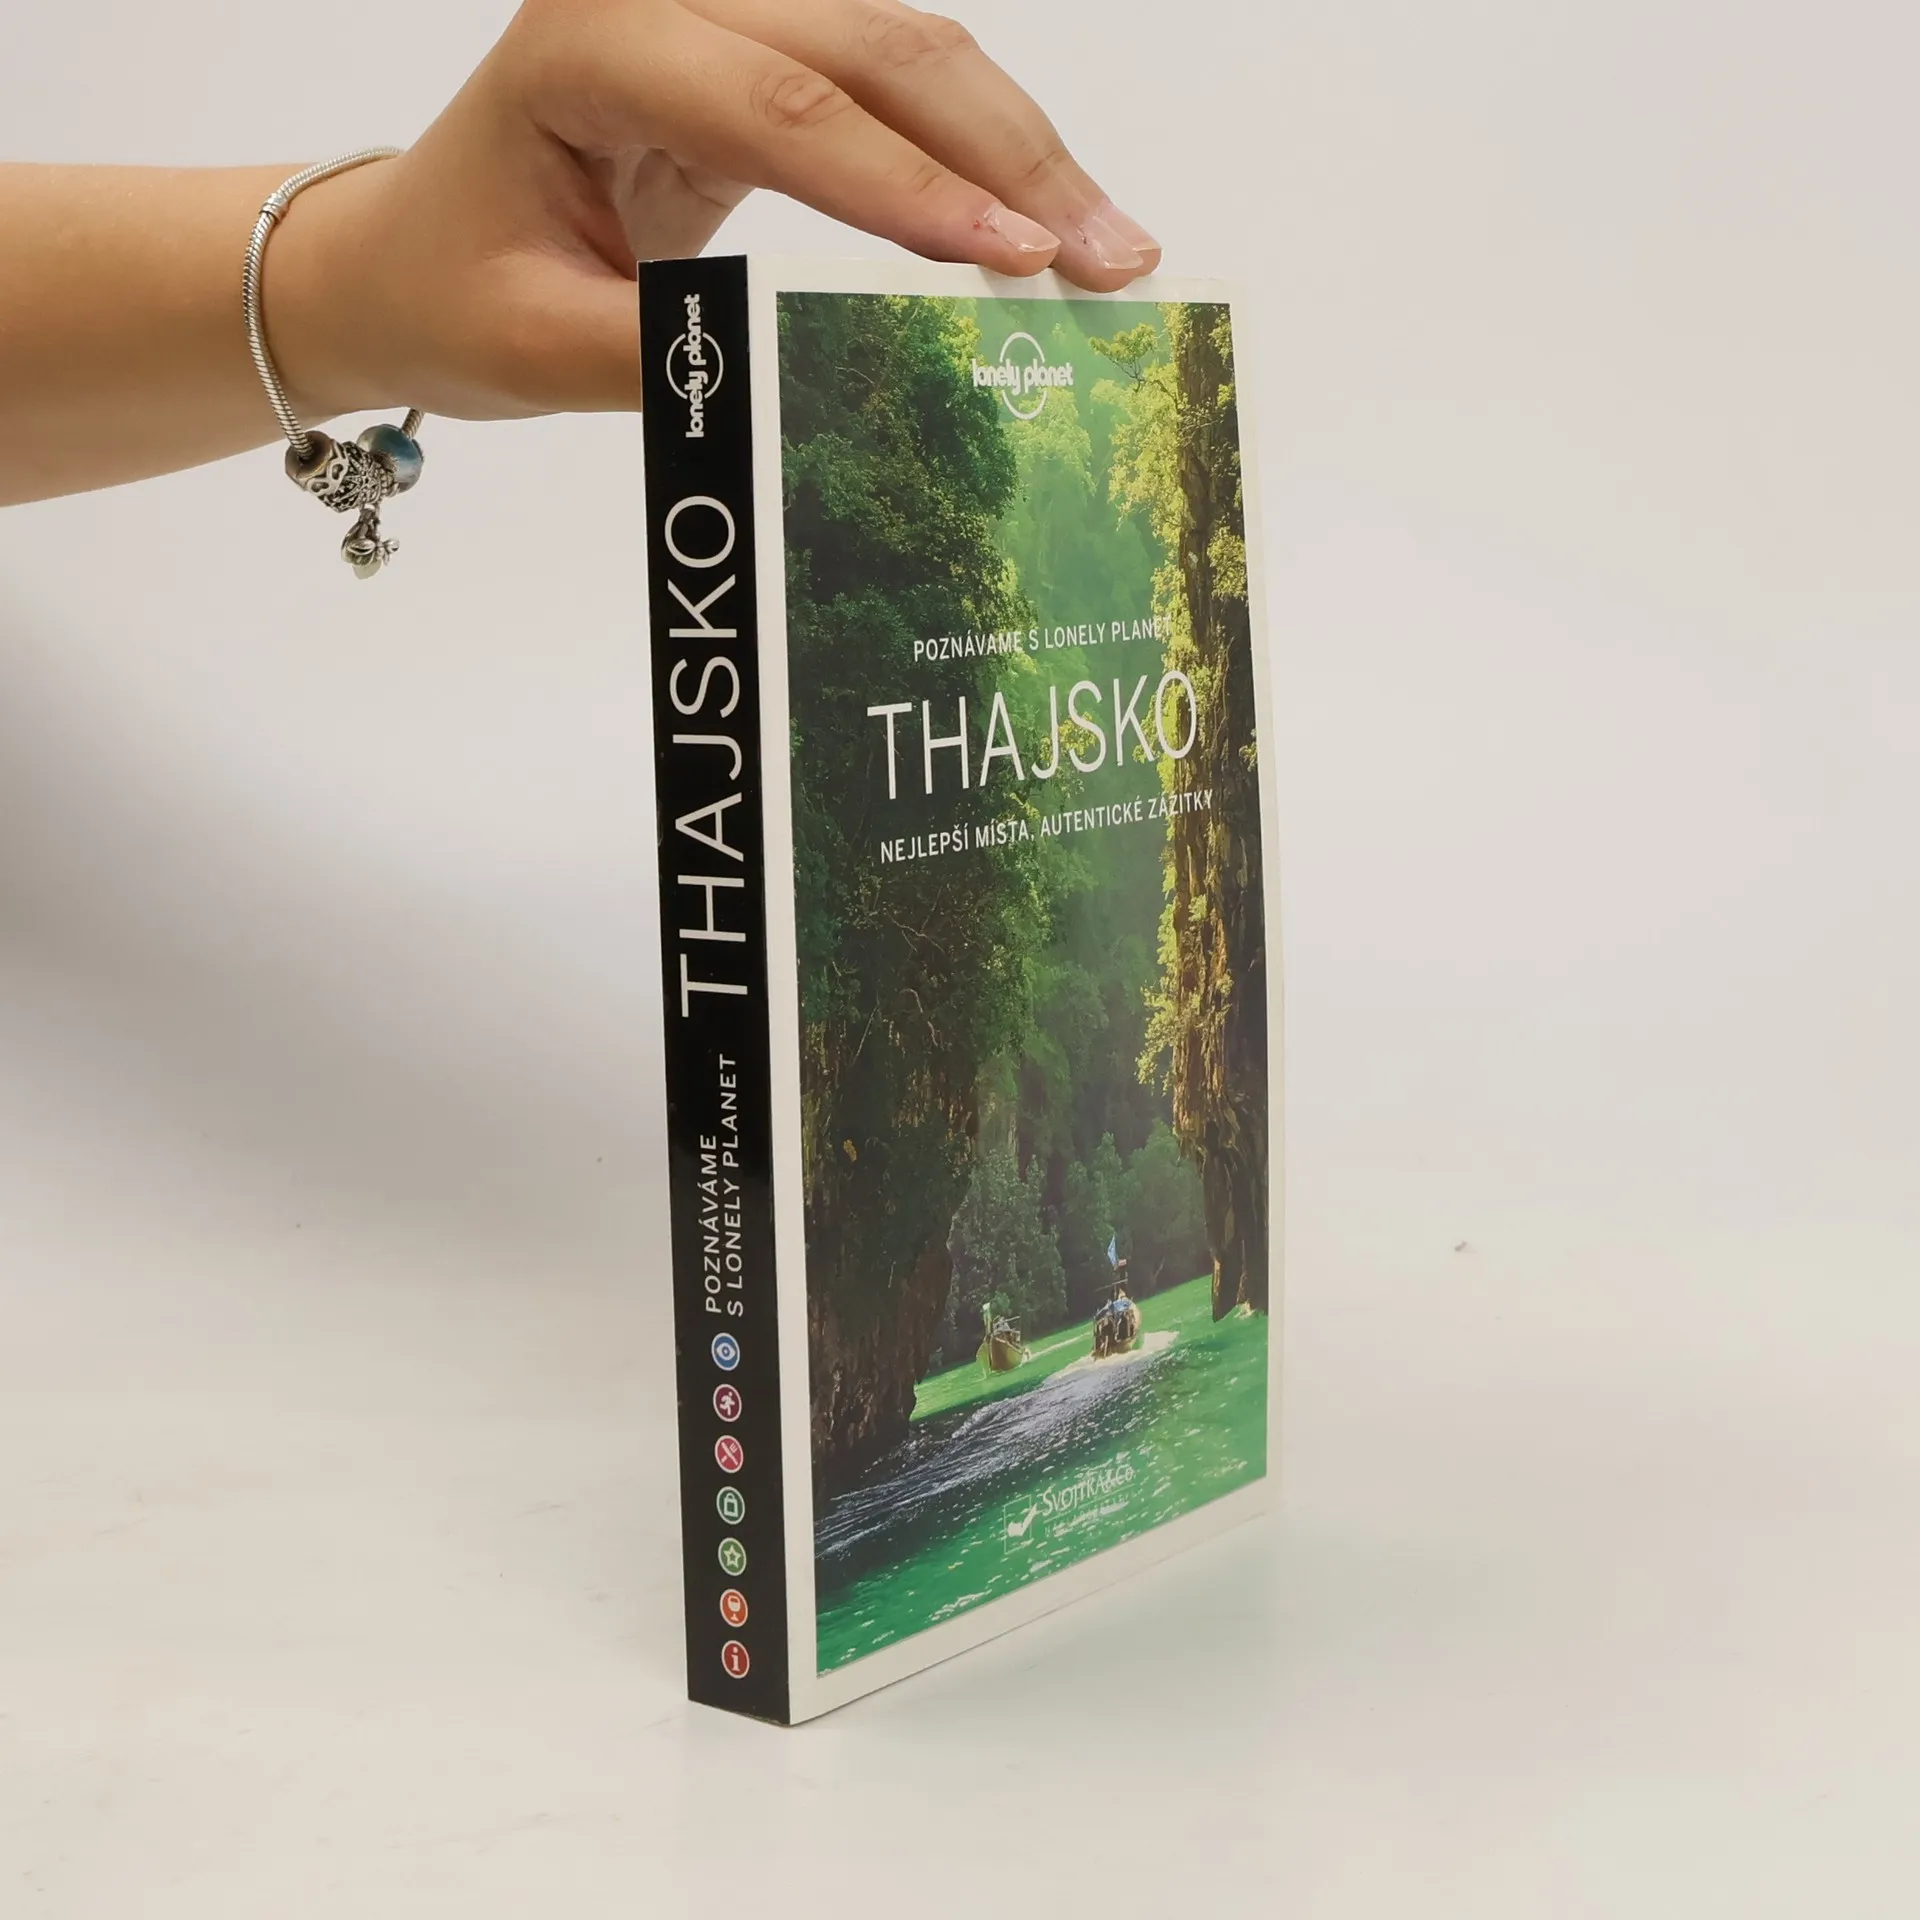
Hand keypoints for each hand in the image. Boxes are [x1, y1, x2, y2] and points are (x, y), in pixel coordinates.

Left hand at [273, 0, 1161, 423]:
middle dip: (1005, 156)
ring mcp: (715, 6)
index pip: (780, 108)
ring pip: (904, 47)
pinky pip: (890, 83)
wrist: (411, 257)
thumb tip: (821, 380)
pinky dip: (976, 149)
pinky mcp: (757, 50)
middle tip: (1110, 257)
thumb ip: (677, 357)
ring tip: (1109, 245)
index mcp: (588, 42)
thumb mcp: (542, 352)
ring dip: (1016, 146)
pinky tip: (1041, 216)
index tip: (1013, 262)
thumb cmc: (457, 296)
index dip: (910, 189)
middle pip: (872, 46)